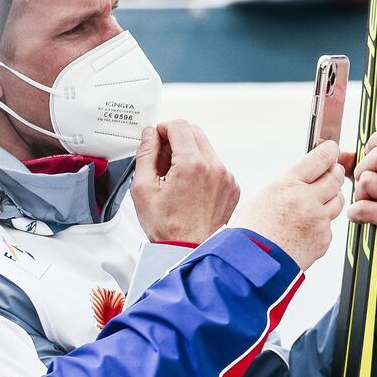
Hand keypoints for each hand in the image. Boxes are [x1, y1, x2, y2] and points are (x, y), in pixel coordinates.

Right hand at [133, 121, 239, 243]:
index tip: (156, 138)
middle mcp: (215, 168)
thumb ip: (146, 155)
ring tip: (174, 177)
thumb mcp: (144, 189)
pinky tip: (188, 187)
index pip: (180, 126)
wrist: (190, 250)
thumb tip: (149, 135)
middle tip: (162, 157)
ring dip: (189, 154)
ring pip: (206, 149)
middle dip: (176, 138)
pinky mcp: (232, 187)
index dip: (163, 128)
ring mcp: (227, 177)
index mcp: (192, 165)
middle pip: (195, 133)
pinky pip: (216, 166)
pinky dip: (202, 168)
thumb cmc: (168, 227)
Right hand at [231, 141, 344, 269]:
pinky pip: (330, 225)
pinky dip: (322, 223)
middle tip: (332, 171)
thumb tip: (308, 173)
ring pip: (337, 201)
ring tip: (317, 200)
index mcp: (288, 184)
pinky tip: (306, 227)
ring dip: (331, 197)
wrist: (251, 264)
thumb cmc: (251, 230)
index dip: (329, 151)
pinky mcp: (324, 239)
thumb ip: (289, 184)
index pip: (320, 159)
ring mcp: (318, 221)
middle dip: (335, 172)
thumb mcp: (264, 196)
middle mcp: (307, 200)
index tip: (332, 148)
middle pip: (335, 178)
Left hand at [340, 130, 376, 276]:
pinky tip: (360, 219)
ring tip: (364, 204)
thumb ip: (360, 166)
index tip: (367, 155)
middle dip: (361, 170)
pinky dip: (354, 213)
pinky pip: (364, 206)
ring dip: (358, 194)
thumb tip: (341, 154)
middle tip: (361, 186)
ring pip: (368, 180)